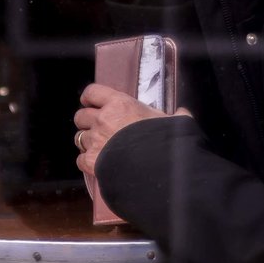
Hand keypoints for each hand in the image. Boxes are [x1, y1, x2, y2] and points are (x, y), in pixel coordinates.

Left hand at [73, 83, 190, 174]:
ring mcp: (96, 141)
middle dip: (87, 121)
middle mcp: (103, 120)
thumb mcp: (175, 123)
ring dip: (88, 142)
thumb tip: (183, 113)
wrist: (160, 170)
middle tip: (97, 127)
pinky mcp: (93, 162)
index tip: (90, 102)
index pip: (92, 92)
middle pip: (81, 116)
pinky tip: (97, 164)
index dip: (89, 98)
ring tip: (100, 147)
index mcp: (120, 105)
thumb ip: (174, 116)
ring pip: (80, 138)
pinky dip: (87, 161)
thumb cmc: (167, 143)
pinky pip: (80, 159)